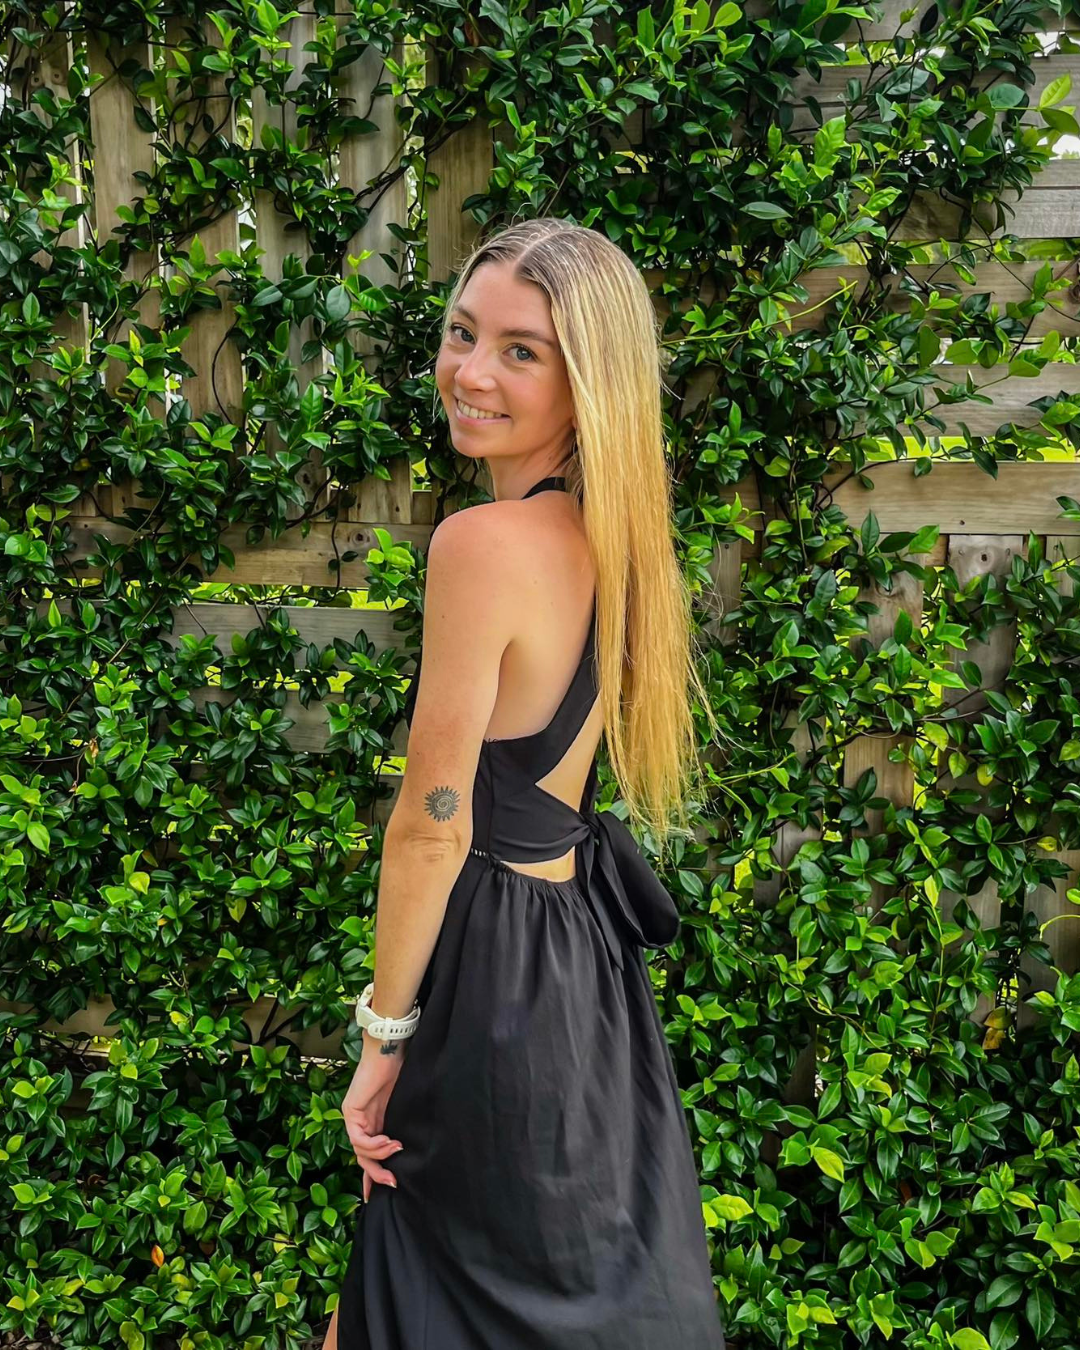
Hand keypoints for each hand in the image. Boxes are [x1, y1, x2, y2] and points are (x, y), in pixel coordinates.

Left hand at [342, 1038, 406, 1202]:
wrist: (390, 1049)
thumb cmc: (401, 1070)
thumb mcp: (403, 1106)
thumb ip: (402, 1125)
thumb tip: (412, 1148)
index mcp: (375, 1121)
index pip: (370, 1154)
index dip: (374, 1175)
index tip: (382, 1192)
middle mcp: (361, 1121)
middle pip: (363, 1158)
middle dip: (377, 1175)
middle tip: (393, 1183)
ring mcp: (353, 1117)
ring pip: (360, 1151)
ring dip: (380, 1156)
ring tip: (398, 1150)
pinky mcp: (350, 1111)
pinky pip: (358, 1138)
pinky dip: (374, 1144)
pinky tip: (389, 1142)